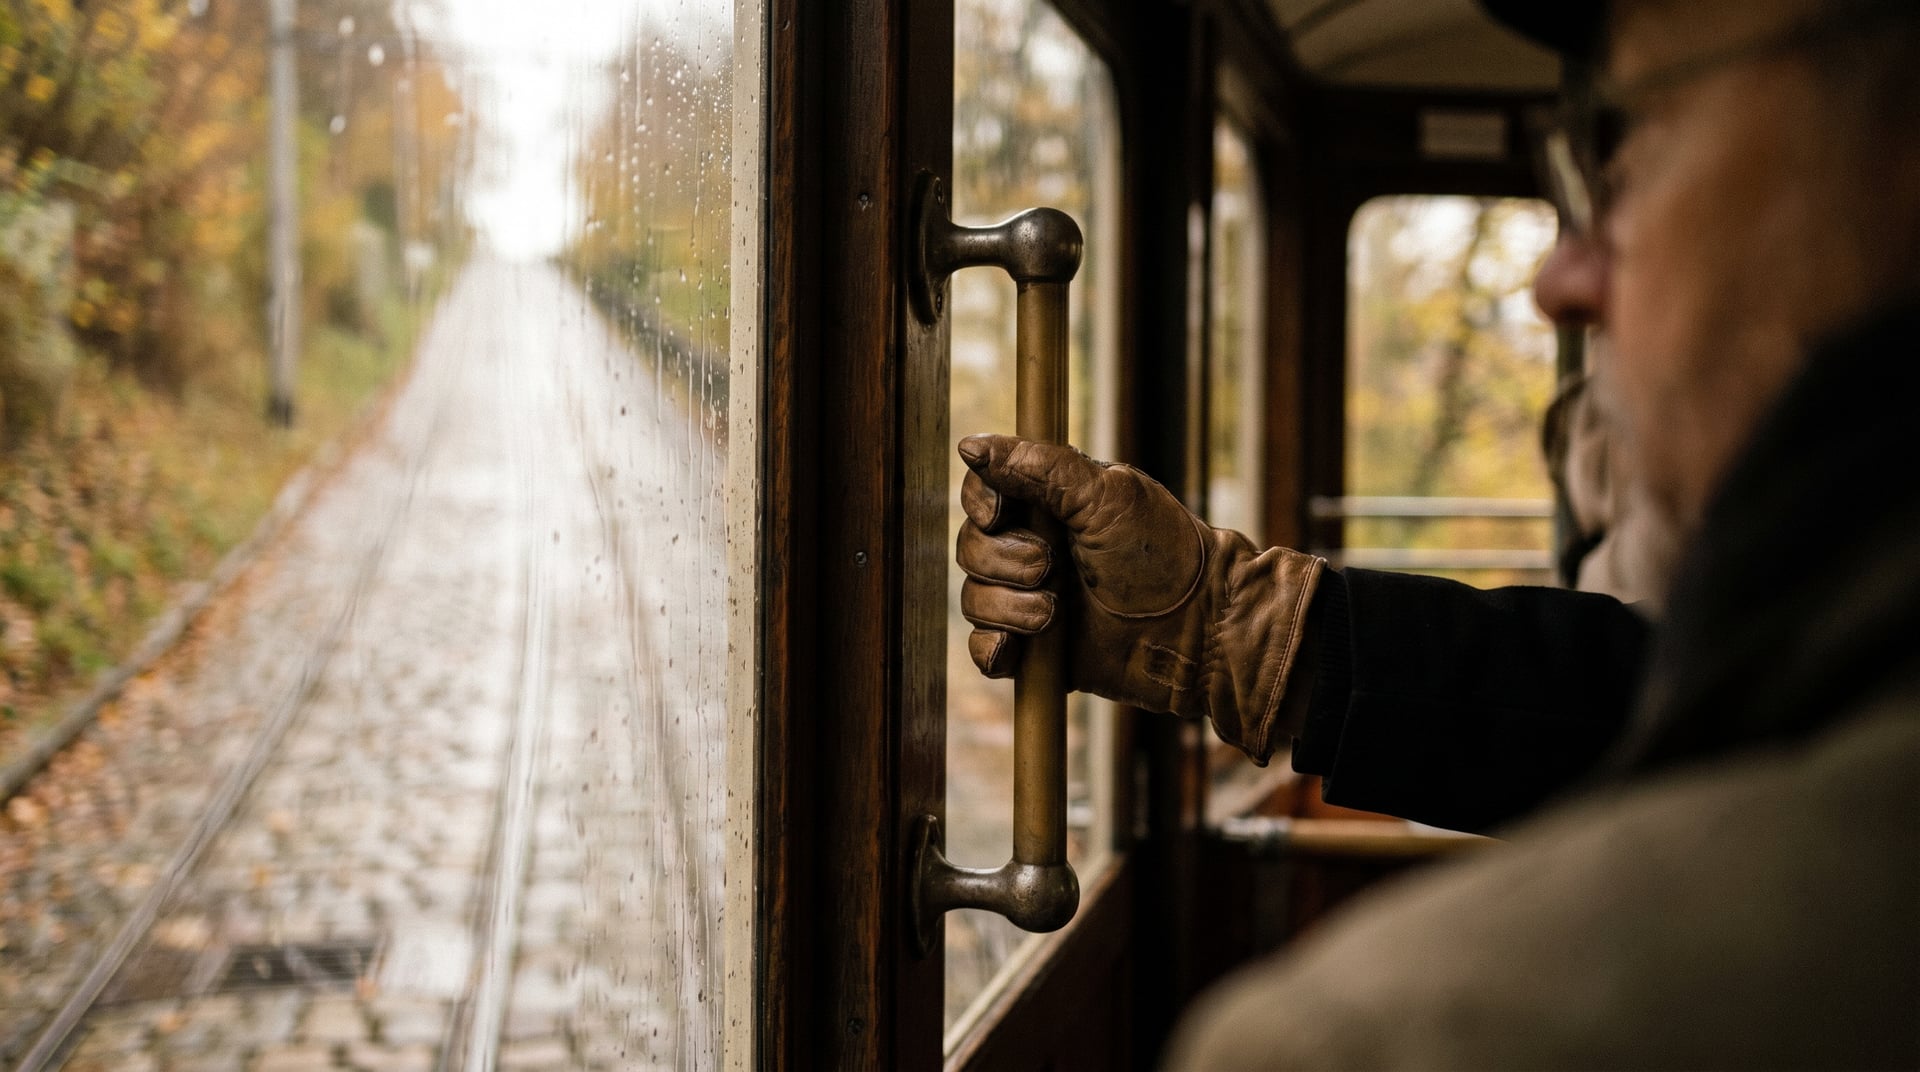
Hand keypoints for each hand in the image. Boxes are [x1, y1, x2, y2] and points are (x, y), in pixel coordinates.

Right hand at [956, 434, 1324, 762]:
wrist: (1198, 629)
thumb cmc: (1163, 554)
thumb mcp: (1106, 496)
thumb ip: (1039, 467)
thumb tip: (968, 446)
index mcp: (1050, 505)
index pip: (983, 494)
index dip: (982, 504)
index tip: (1001, 514)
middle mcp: (1034, 549)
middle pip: (971, 548)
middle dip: (1004, 560)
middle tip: (1053, 568)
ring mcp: (1032, 600)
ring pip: (974, 600)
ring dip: (1007, 606)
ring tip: (1054, 612)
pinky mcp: (1036, 652)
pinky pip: (985, 651)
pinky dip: (992, 648)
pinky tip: (1017, 649)